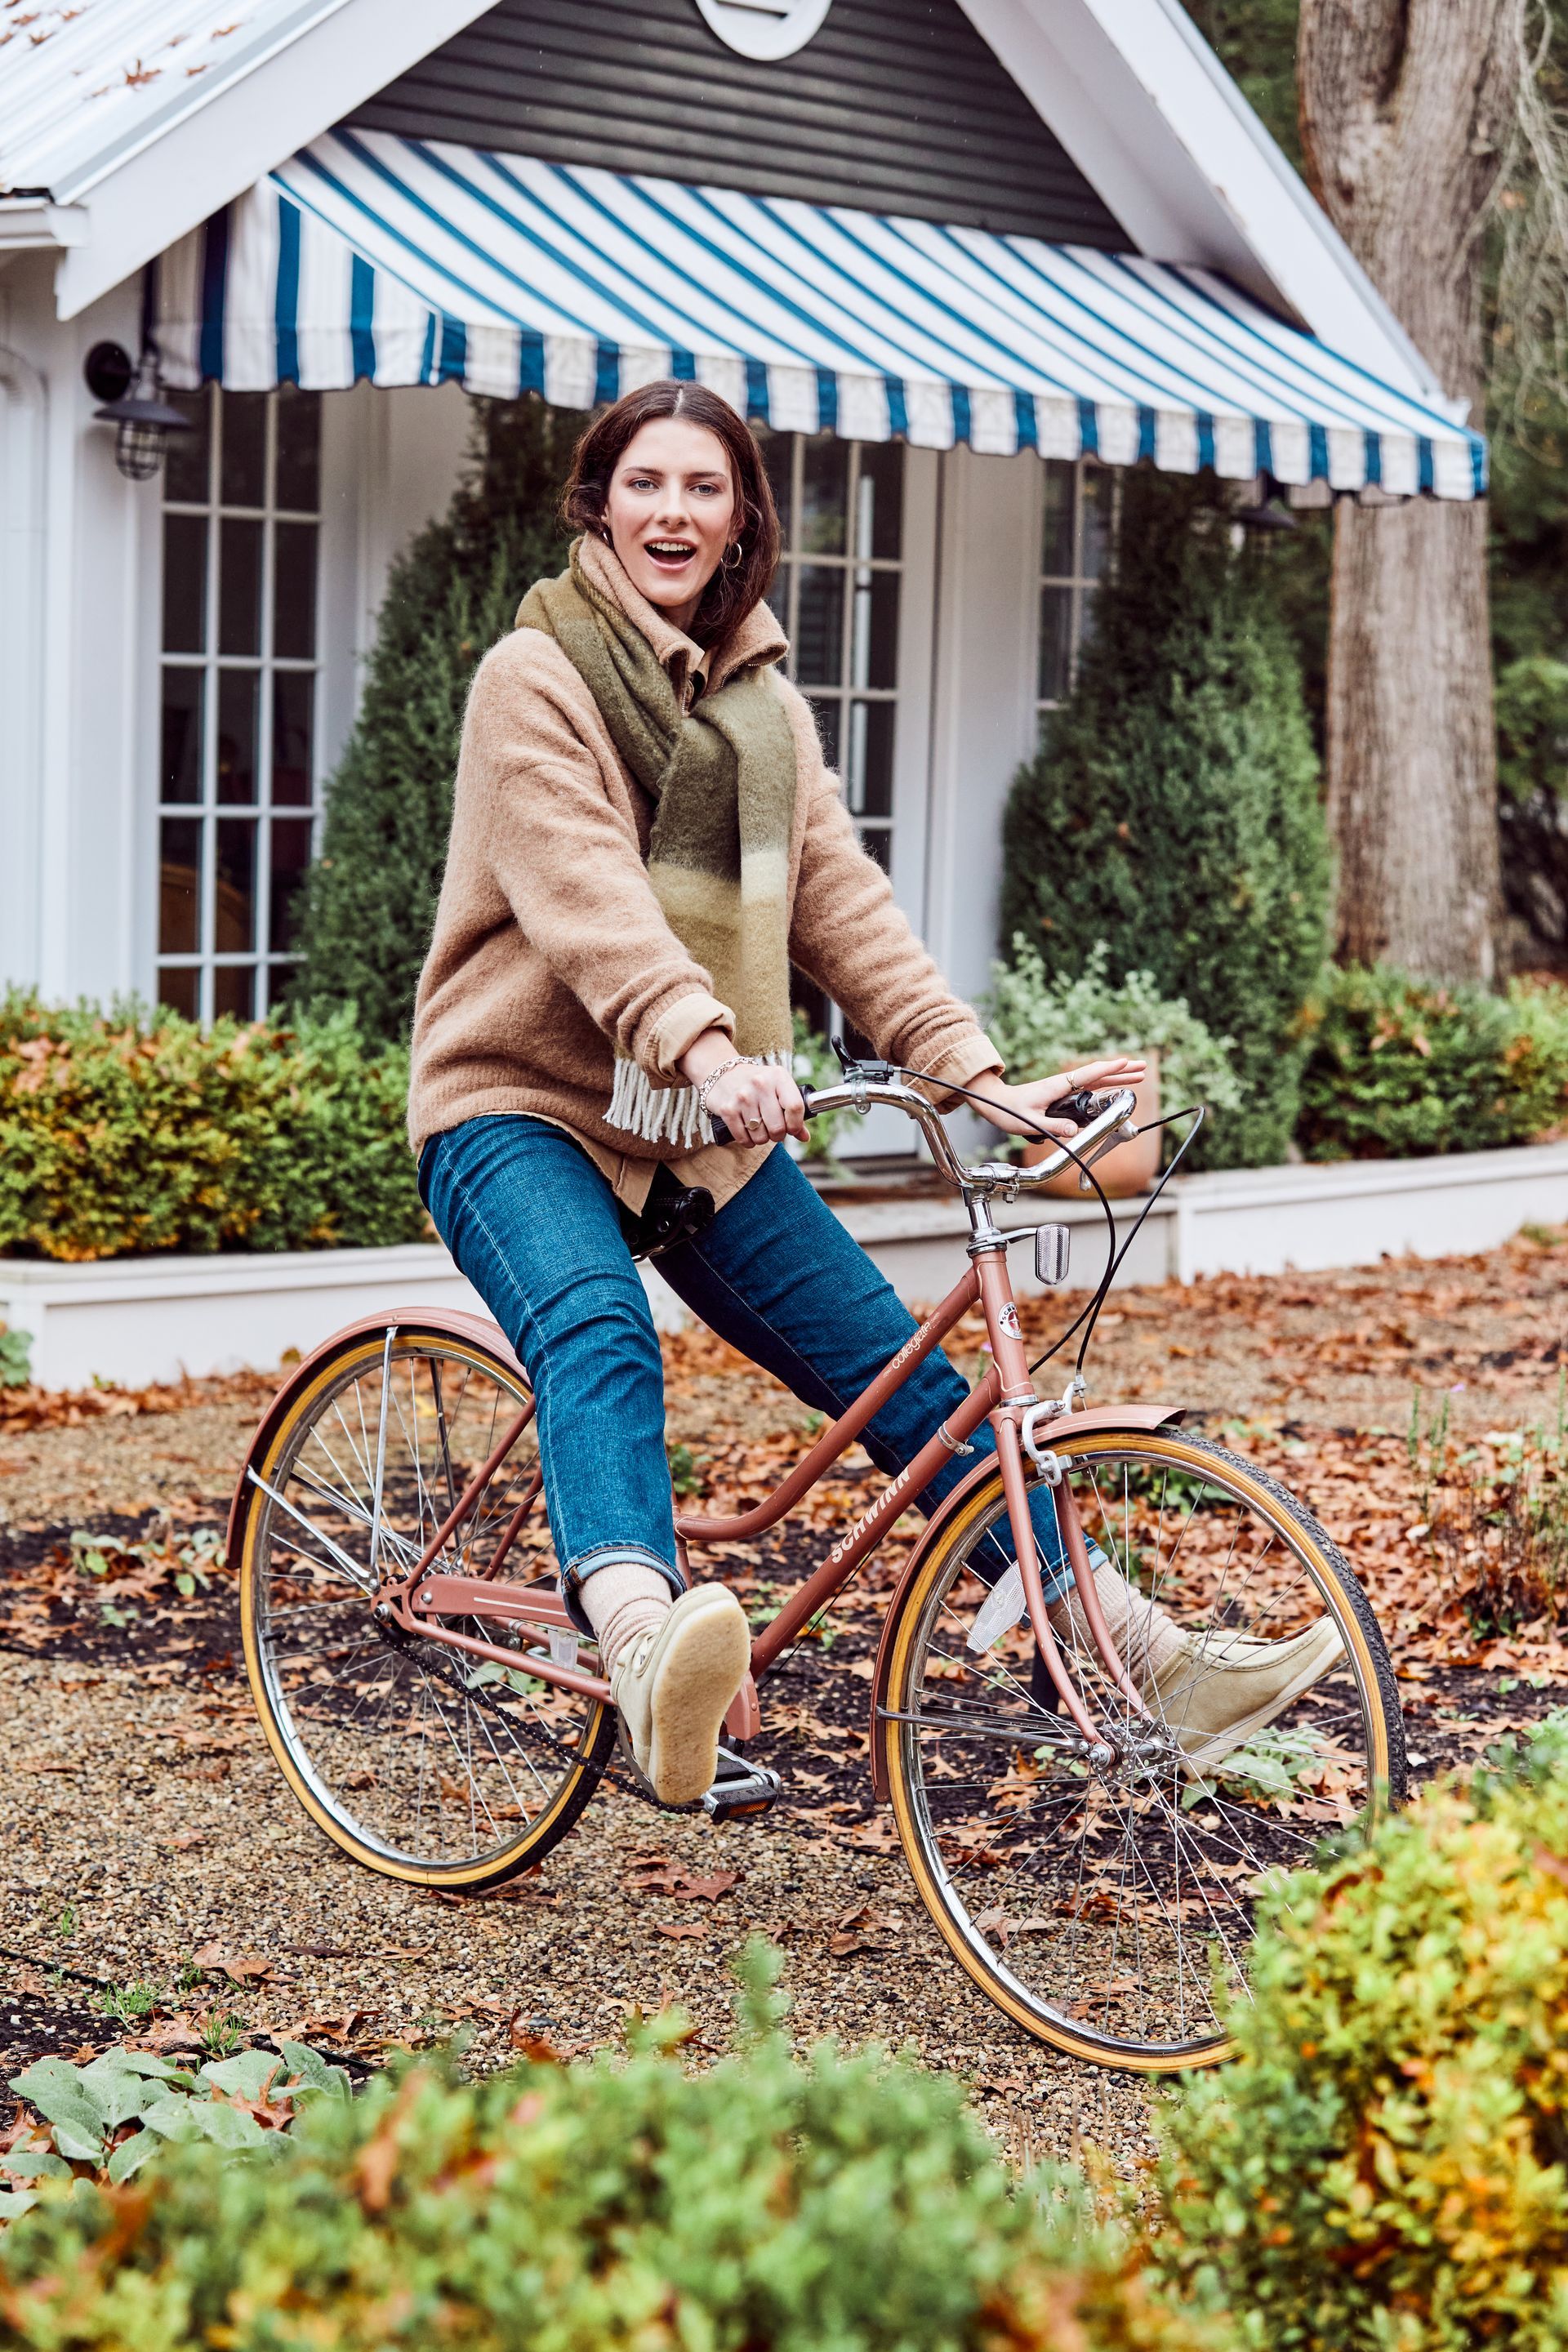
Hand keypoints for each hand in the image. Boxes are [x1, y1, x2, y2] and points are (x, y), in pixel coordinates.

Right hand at [679, 1029, 807, 1146]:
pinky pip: (743, 1138)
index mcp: (778, 1076)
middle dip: (777, 1135)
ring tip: (759, 1127)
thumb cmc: (757, 1085)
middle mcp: (760, 1084)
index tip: (793, 1129)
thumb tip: (804, 1137)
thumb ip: (793, 1110)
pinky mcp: (727, 1109)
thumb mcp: (778, 1088)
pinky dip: (748, 1141)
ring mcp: (743, 1097)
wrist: (722, 1074)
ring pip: (760, 1136)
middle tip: (773, 1129)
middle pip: (777, 1127)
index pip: (795, 1107)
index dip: (796, 1124)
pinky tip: (748, 1132)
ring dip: (761, 1138)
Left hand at [965, 1056, 1146, 1142]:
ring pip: (1095, 1080)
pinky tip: (1114, 1086)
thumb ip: (1052, 1127)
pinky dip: (1105, 1084)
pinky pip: (1088, 1087)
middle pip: (1097, 1075)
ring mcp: (1063, 1088)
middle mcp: (1063, 1084)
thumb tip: (1074, 1130)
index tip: (1125, 1062)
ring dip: (1117, 1076)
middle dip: (1121, 1070)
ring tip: (1138, 1075)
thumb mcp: (1029, 1123)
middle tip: (1144, 1067)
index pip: (1087, 1075)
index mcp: (1056, 1086)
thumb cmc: (1009, 1111)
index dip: (1107, 1069)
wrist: (995, 1103)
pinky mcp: (1062, 1094)